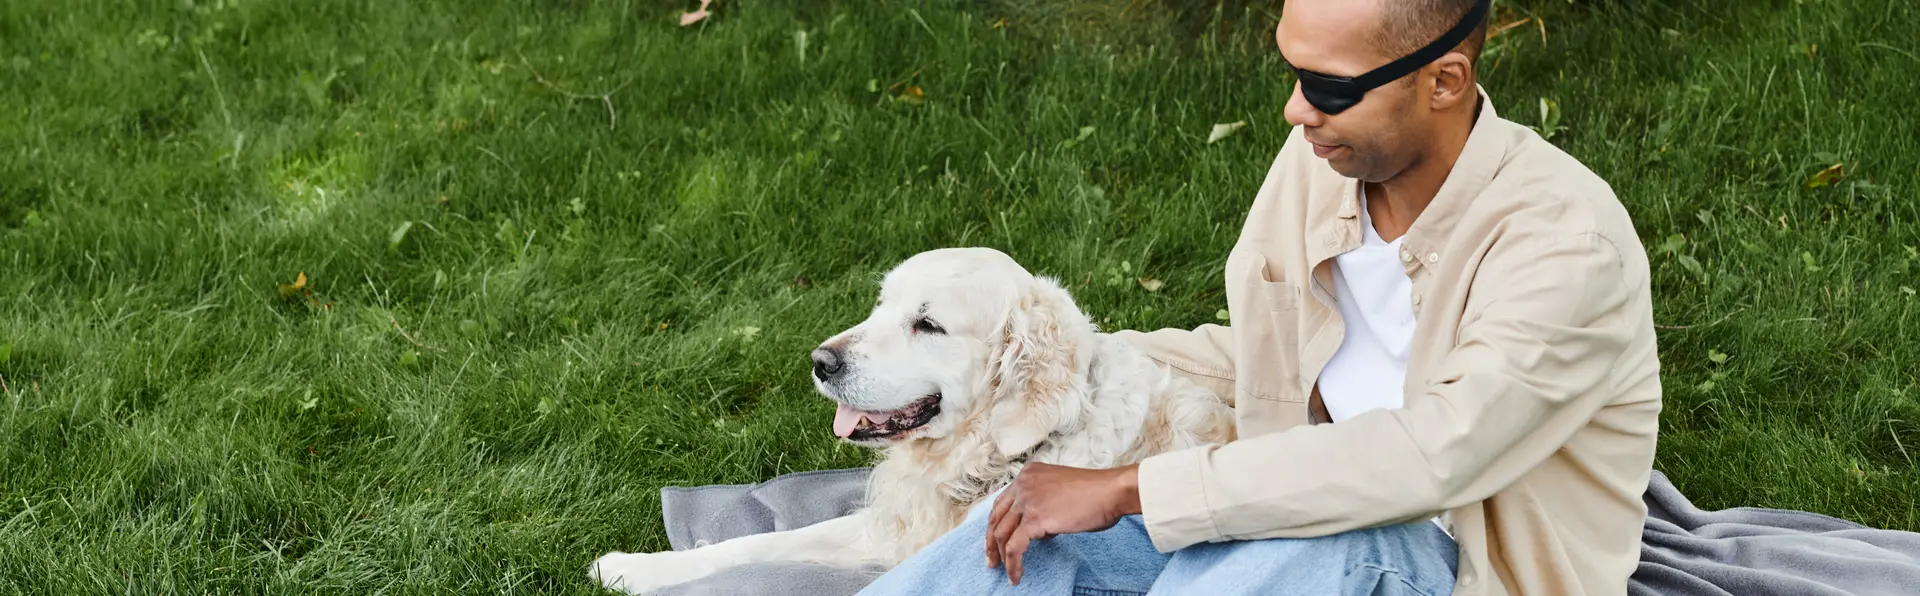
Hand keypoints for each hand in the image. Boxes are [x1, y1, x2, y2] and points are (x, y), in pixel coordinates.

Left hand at [984, 462, 1141, 584]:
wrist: (1111, 491)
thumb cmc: (1097, 493)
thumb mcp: (1063, 491)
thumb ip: (1046, 505)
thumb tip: (1041, 530)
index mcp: (1029, 474)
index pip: (1003, 501)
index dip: (997, 523)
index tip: (996, 539)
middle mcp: (1024, 484)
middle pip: (996, 516)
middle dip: (991, 541)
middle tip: (992, 559)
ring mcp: (1027, 500)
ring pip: (1001, 533)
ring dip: (1000, 555)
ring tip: (1005, 571)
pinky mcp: (1035, 519)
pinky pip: (1015, 546)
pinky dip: (1013, 564)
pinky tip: (1017, 575)